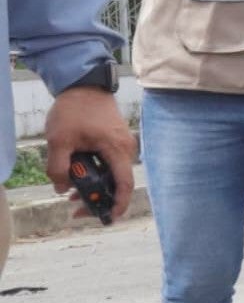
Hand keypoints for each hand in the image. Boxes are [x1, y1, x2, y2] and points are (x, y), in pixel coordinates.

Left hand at [44, 84, 132, 218]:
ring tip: (69, 193)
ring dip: (93, 186)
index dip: (118, 204)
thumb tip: (61, 188)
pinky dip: (94, 173)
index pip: (124, 184)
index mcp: (117, 150)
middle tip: (76, 208)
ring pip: (111, 174)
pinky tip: (75, 175)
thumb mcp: (59, 140)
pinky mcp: (113, 141)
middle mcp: (125, 149)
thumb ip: (58, 168)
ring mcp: (121, 144)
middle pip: (117, 182)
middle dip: (98, 198)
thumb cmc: (74, 110)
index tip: (108, 218)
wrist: (83, 84)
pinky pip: (108, 163)